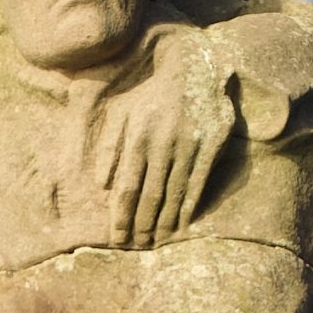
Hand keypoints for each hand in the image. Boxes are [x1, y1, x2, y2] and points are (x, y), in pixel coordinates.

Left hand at [108, 28, 235, 246]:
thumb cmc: (151, 94)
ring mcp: (189, 145)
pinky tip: (181, 223)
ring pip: (174, 192)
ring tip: (155, 240)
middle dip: (141, 224)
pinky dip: (189, 205)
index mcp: (138, 138)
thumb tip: (101, 184)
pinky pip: (198, 182)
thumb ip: (109, 147)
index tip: (117, 237)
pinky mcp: (211, 144)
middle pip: (150, 195)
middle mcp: (163, 144)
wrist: (193, 67)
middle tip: (136, 245)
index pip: (127, 188)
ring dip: (163, 221)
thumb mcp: (123, 113)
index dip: (121, 216)